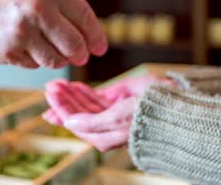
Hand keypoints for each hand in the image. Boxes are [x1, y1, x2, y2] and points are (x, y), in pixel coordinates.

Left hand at [42, 76, 161, 150]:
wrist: (170, 105)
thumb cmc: (145, 115)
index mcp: (104, 136)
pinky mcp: (118, 105)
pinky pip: (96, 99)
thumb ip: (92, 123)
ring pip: (85, 106)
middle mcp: (105, 127)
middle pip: (78, 114)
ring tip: (59, 83)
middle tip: (51, 85)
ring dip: (71, 94)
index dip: (61, 108)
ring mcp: (111, 115)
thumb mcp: (116, 120)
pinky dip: (84, 92)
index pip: (75, 123)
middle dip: (64, 100)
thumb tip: (68, 122)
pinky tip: (75, 86)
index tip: (50, 94)